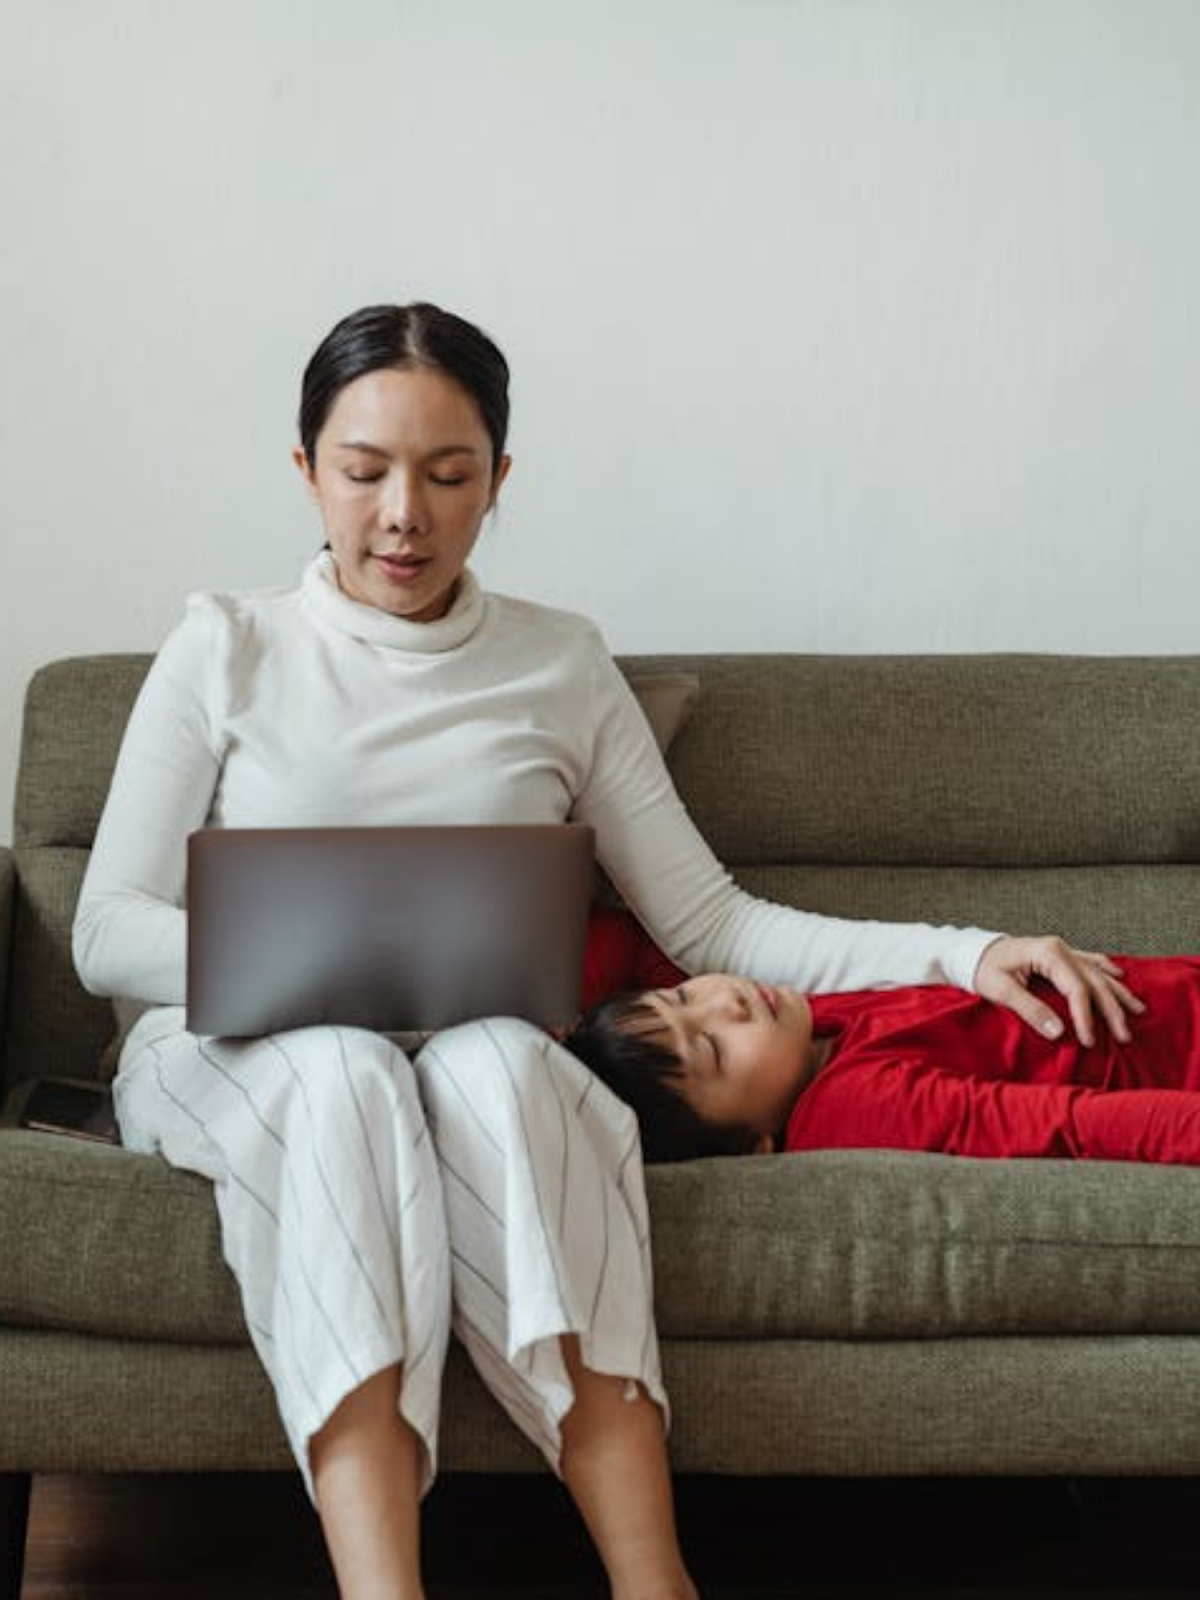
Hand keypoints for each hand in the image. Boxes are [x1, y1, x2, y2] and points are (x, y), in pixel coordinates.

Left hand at [973, 935, 1145, 1046]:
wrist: (974, 951)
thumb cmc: (984, 968)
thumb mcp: (1001, 990)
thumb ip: (1030, 1009)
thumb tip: (1059, 1033)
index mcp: (1047, 953)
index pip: (1076, 988)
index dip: (1085, 1016)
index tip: (1089, 1040)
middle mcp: (1060, 949)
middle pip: (1094, 981)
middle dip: (1112, 1009)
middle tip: (1125, 1036)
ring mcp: (1063, 950)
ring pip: (1098, 972)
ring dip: (1117, 993)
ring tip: (1138, 1011)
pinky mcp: (1061, 955)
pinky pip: (1091, 962)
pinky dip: (1106, 971)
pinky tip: (1120, 977)